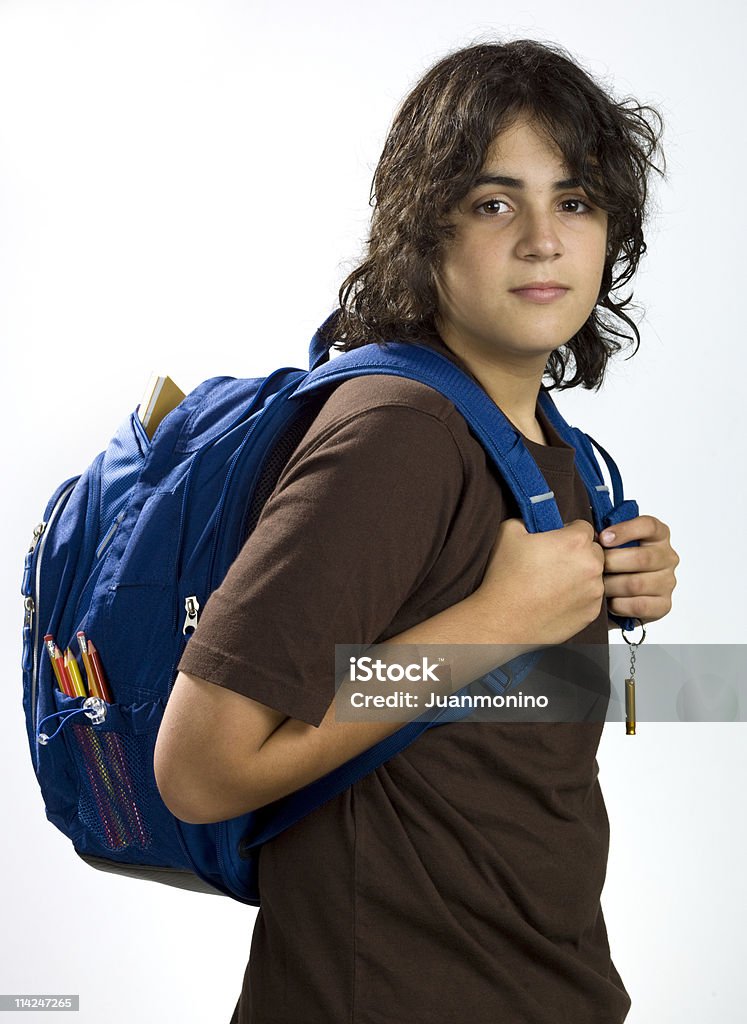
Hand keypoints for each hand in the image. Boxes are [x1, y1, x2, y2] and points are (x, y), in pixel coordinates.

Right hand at [477, 518, 605, 645]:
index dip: (568, 532)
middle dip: (578, 554)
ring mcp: (594, 592)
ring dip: (580, 576)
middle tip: (554, 563)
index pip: (584, 527)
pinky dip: (579, 597)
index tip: (556, 541)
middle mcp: (591, 565)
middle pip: (593, 551)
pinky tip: (557, 599)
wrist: (502, 620)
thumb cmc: (505, 579)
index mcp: (575, 542)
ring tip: (553, 584)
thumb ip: (529, 519)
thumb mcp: (509, 532)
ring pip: (594, 576)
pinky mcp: (591, 613)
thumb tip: (536, 520)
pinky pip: (591, 598)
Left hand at [597, 515, 678, 624]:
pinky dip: (619, 604)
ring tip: (595, 586)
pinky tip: (608, 602)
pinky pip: (639, 606)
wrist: (618, 596)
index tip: (602, 538)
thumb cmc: (612, 564)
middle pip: (641, 558)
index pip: (648, 526)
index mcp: (658, 535)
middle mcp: (667, 557)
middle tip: (592, 567)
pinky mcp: (664, 605)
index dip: (625, 530)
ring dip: (611, 586)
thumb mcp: (611, 544)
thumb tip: (585, 531)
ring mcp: (668, 582)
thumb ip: (604, 536)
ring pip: (637, 584)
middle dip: (611, 563)